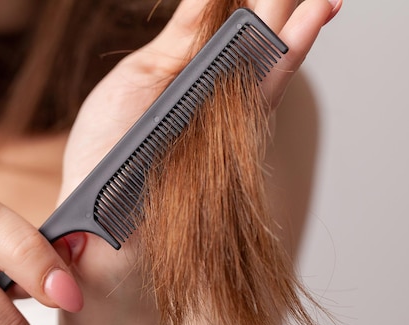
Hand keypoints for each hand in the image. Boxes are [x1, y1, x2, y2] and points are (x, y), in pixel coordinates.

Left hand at [59, 0, 341, 295]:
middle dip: (284, 8)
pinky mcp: (238, 143)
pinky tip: (307, 24)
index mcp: (191, 74)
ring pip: (273, 62)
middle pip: (260, 41)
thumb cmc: (107, 151)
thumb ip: (183, 37)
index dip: (255, 2)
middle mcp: (218, 95)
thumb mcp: (140, 77)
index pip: (232, 28)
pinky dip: (287, 56)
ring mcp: (232, 119)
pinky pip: (266, 92)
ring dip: (297, 24)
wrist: (101, 220)